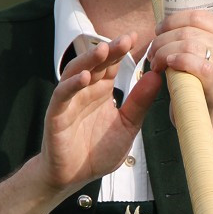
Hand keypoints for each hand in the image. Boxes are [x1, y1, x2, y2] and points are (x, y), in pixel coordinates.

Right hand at [37, 34, 161, 194]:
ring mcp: (69, 100)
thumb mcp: (127, 126)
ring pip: (76, 72)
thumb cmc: (97, 151)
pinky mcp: (56, 114)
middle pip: (95, 63)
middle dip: (109, 50)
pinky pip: (62, 95)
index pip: (111, 64)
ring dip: (89, 60)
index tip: (138, 37)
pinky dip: (72, 84)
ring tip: (103, 50)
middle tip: (125, 40)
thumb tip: (156, 77)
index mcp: (101, 91)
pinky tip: (85, 77)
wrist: (74, 176)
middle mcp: (85, 91)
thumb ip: (139, 103)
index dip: (122, 51)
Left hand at [148, 10, 212, 140]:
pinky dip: (175, 61)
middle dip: (163, 40)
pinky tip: (167, 67)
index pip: (197, 16)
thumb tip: (164, 21)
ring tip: (156, 63)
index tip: (159, 31)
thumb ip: (190, 34)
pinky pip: (191, 61)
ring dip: (164, 52)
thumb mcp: (199, 52)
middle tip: (153, 53)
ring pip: (187, 44)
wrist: (205, 114)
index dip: (172, 21)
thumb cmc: (197, 81)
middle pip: (188, 30)